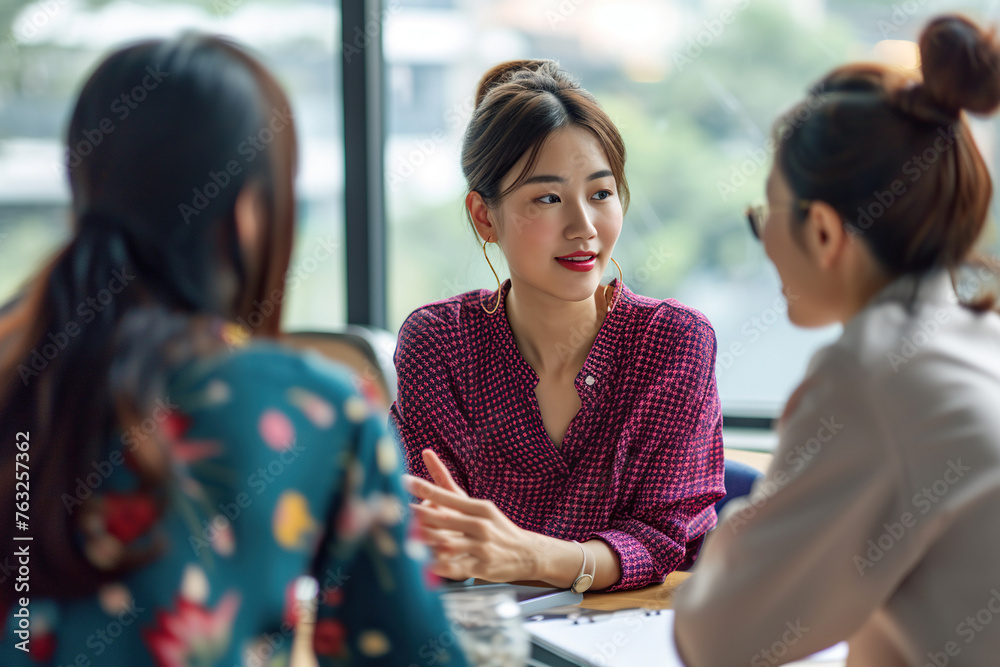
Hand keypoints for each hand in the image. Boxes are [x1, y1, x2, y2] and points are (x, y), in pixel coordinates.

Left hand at [403, 449, 543, 582]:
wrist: (528, 553)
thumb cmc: (496, 526)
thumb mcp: (478, 506)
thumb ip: (449, 486)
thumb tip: (426, 453)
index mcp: (480, 508)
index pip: (448, 496)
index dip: (426, 489)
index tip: (404, 481)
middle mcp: (481, 525)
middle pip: (444, 519)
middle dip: (418, 516)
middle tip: (395, 512)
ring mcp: (482, 547)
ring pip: (448, 544)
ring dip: (425, 541)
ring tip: (404, 538)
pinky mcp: (483, 567)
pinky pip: (457, 568)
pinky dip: (439, 567)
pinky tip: (424, 566)